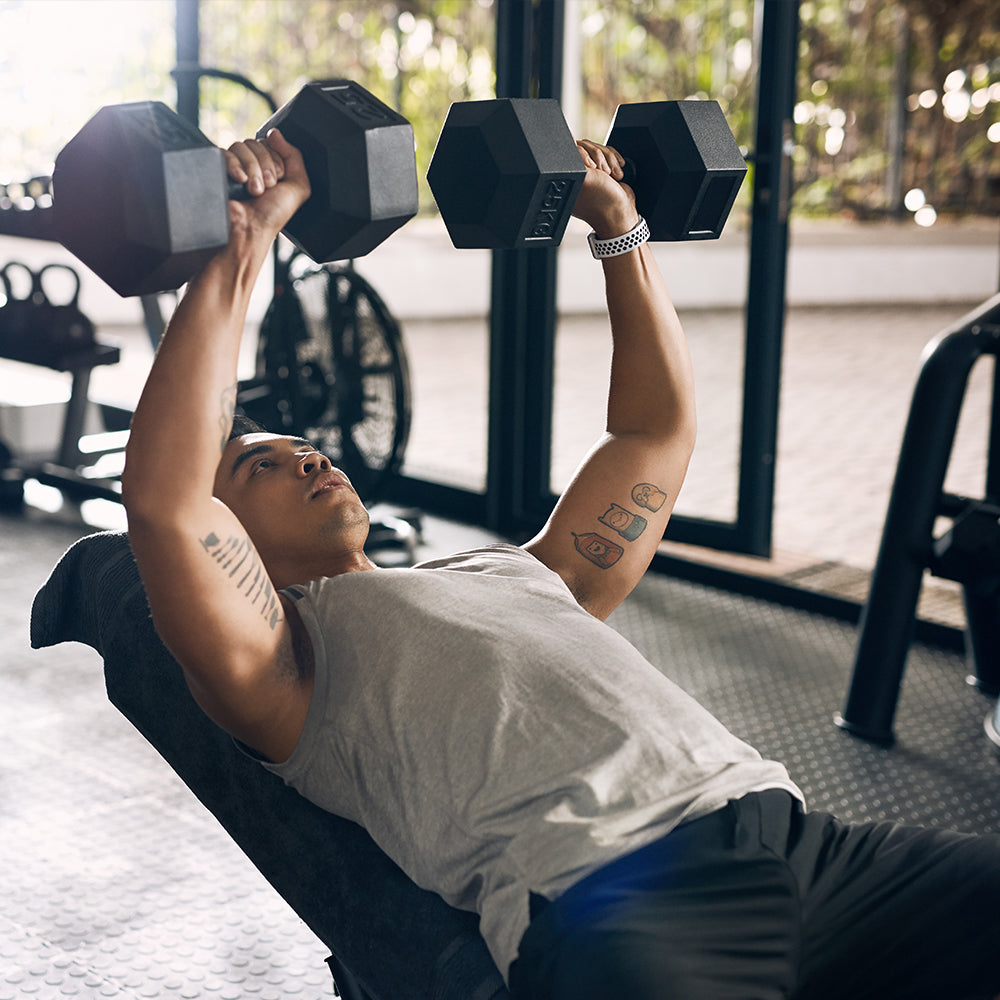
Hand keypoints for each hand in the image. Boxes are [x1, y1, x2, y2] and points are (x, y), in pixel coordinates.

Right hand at [222, 128, 311, 242]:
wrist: (250, 230)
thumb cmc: (272, 215)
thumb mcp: (297, 187)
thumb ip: (294, 156)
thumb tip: (275, 133)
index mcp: (268, 167)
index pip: (269, 143)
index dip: (276, 160)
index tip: (277, 181)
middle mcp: (250, 165)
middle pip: (255, 142)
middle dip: (265, 165)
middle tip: (267, 187)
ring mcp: (233, 167)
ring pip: (240, 145)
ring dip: (252, 169)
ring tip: (254, 190)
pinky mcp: (217, 170)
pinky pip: (223, 152)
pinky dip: (234, 165)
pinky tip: (239, 180)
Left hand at [571, 139, 639, 239]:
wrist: (622, 214)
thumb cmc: (602, 202)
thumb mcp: (585, 177)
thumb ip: (575, 159)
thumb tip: (569, 141)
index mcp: (566, 176)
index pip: (572, 149)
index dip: (586, 154)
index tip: (593, 167)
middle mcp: (576, 174)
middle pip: (586, 146)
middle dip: (600, 158)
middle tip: (604, 174)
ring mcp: (590, 173)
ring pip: (599, 150)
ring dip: (610, 161)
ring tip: (613, 176)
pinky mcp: (602, 171)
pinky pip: (608, 154)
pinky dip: (615, 162)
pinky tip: (618, 173)